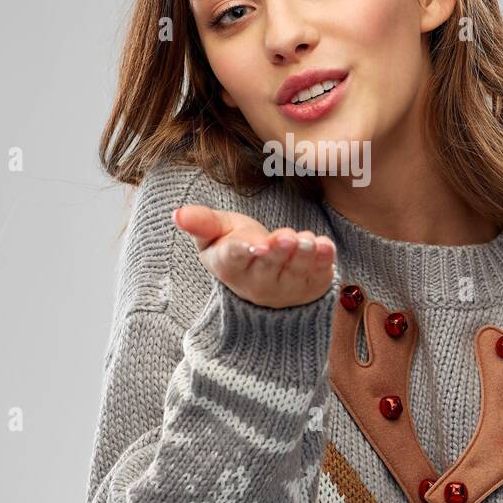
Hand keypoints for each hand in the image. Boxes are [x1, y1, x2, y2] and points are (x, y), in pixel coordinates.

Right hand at [172, 205, 336, 308]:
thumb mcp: (217, 232)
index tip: (255, 245)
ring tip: (307, 239)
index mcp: (230, 266)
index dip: (245, 251)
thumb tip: (176, 214)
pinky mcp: (310, 287)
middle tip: (287, 237)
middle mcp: (257, 283)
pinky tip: (326, 246)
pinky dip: (323, 261)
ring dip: (303, 255)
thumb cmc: (238, 244)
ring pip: (295, 271)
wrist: (267, 275)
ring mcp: (286, 288)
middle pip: (269, 266)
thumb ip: (201, 222)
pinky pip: (318, 274)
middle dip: (278, 251)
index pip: (235, 259)